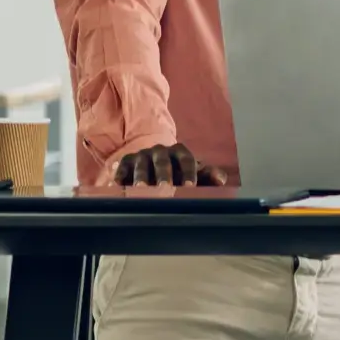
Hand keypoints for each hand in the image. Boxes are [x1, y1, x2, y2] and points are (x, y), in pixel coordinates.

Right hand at [109, 143, 232, 187]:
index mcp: (180, 151)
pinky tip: (119, 184)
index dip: (189, 172)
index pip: (186, 159)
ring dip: (141, 176)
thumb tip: (221, 180)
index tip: (190, 186)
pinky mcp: (126, 161)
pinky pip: (123, 167)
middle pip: (163, 161)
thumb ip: (208, 175)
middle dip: (164, 174)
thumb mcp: (194, 172)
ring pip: (142, 164)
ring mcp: (142, 154)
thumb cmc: (179, 172)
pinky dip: (121, 175)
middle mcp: (160, 150)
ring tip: (140, 189)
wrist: (154, 164)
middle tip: (165, 187)